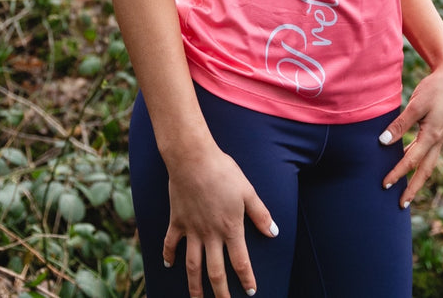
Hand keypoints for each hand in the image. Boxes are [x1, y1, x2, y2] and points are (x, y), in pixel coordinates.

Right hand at [163, 144, 277, 297]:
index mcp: (230, 228)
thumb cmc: (223, 172)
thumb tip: (274, 232)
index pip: (241, 262)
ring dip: (194, 285)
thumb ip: (260, 214)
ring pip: (192, 265)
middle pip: (215, 272)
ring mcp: (192, 230)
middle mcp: (210, 234)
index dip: (246, 279)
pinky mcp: (177, 221)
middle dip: (220, 292)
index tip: (251, 291)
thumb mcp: (248, 191)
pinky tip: (169, 266)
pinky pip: (170, 243)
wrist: (193, 159)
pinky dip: (169, 256)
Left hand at [378, 60, 442, 207]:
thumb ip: (400, 124)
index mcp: (433, 135)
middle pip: (425, 171)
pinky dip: (418, 163)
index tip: (384, 184)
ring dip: (416, 179)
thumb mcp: (416, 105)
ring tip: (405, 191)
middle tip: (401, 205)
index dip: (397, 173)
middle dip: (413, 188)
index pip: (412, 160)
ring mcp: (440, 138)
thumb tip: (383, 142)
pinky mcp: (438, 133)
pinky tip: (408, 164)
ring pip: (428, 164)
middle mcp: (438, 140)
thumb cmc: (434, 89)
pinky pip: (427, 154)